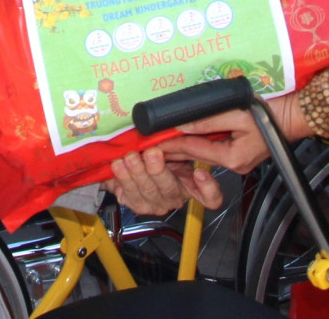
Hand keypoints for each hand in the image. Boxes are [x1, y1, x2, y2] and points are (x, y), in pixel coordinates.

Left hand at [104, 148, 222, 216]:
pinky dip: (121, 178)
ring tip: (130, 156)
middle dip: (158, 170)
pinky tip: (117, 165)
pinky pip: (127, 194)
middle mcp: (174, 197)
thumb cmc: (159, 153)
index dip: (208, 188)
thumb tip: (174, 125)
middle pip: (169, 189)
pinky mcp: (134, 203)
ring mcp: (154, 203)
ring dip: (136, 172)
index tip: (200, 172)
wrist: (134, 164)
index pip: (210, 197)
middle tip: (151, 153)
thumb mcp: (173, 147)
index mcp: (190, 185)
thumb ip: (177, 143)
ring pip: (146, 192)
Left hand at [155, 95, 307, 174]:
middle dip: (174, 150)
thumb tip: (184, 124)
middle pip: (196, 156)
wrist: (292, 116)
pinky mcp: (239, 155)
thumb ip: (209, 120)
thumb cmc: (269, 114)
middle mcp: (233, 164)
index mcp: (232, 158)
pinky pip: (213, 150)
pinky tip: (186, 138)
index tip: (154, 140)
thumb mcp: (236, 113)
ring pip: (203, 154)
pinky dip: (198, 144)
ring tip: (162, 142)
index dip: (172, 143)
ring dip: (184, 147)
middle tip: (150, 144)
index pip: (194, 149)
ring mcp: (237, 161)